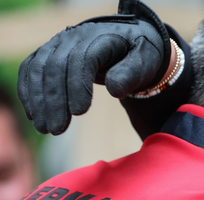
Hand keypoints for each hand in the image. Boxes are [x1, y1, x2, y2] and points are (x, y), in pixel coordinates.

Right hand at [17, 0, 169, 134]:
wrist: (128, 40)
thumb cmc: (140, 55)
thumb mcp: (146, 61)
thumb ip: (132, 73)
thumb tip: (114, 90)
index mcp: (101, 37)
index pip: (83, 59)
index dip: (78, 85)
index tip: (79, 113)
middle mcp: (74, 37)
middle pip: (57, 66)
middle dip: (55, 100)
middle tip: (57, 130)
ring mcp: (58, 43)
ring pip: (40, 68)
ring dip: (39, 100)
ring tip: (44, 128)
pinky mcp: (48, 52)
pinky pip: (31, 69)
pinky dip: (28, 91)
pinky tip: (33, 114)